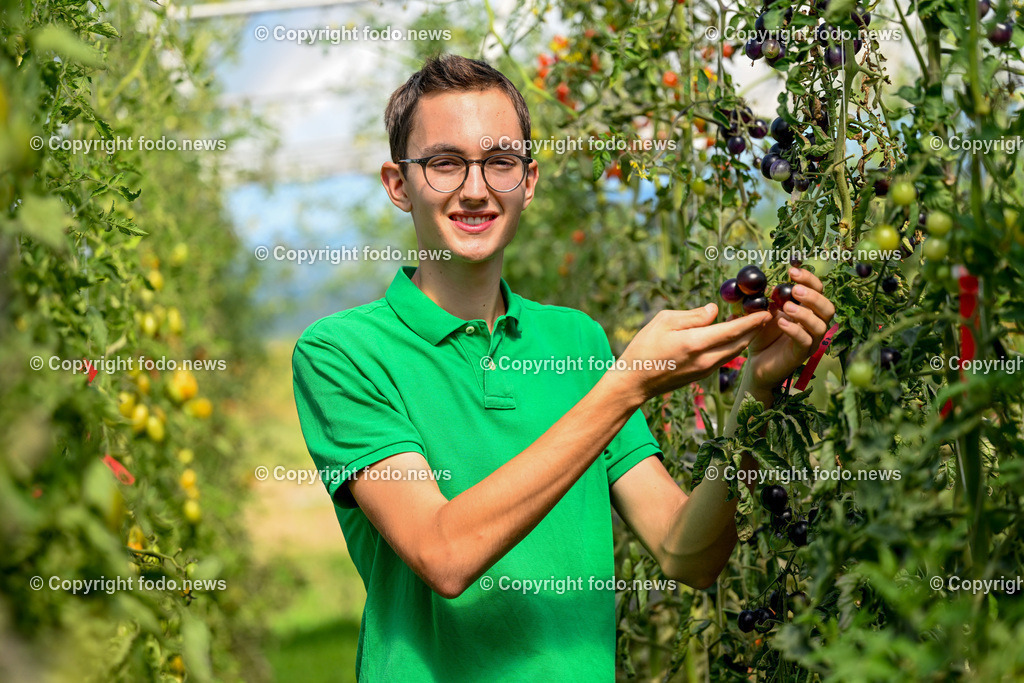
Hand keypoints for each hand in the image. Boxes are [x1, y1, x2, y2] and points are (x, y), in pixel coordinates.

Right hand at [617, 304, 770, 402]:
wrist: (635, 382)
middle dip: (754, 330)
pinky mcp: (702, 376)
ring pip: (733, 352)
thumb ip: (692, 315)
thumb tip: (714, 311)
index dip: (752, 321)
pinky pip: (723, 358)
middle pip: (739, 343)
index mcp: (696, 343)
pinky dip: (731, 346)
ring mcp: (705, 370)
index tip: (766, 312)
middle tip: (763, 314)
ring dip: (744, 338)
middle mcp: (705, 360)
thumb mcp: (663, 321)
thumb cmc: (644, 347)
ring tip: (749, 323)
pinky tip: (729, 336)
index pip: (732, 331)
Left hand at [745, 267, 835, 390]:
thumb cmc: (762, 333)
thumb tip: (765, 280)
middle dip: (813, 296)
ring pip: (820, 326)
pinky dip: (795, 330)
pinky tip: (781, 322)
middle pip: (827, 307)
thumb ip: (766, 296)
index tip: (792, 271)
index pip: (818, 290)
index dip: (809, 279)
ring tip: (786, 307)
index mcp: (807, 309)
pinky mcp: (801, 354)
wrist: (756, 361)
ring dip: (805, 313)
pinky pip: (805, 341)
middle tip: (795, 289)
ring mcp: (810, 340)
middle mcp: (814, 324)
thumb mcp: (762, 311)